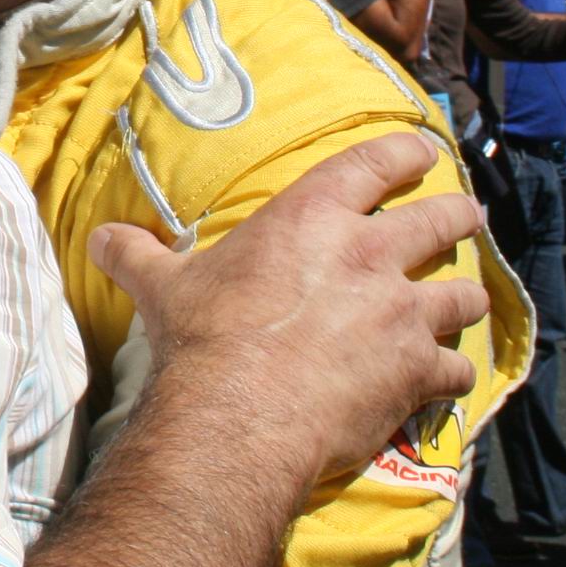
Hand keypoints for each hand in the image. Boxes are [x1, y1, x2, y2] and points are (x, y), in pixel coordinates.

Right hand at [88, 132, 488, 494]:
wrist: (239, 413)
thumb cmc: (204, 339)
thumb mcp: (164, 287)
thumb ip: (138, 255)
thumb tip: (98, 238)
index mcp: (314, 217)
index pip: (375, 163)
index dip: (405, 154)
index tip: (422, 153)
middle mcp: (371, 255)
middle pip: (441, 220)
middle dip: (459, 215)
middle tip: (467, 216)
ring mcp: (402, 313)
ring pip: (463, 294)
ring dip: (464, 297)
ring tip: (464, 301)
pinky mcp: (417, 370)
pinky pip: (457, 367)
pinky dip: (453, 372)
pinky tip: (446, 378)